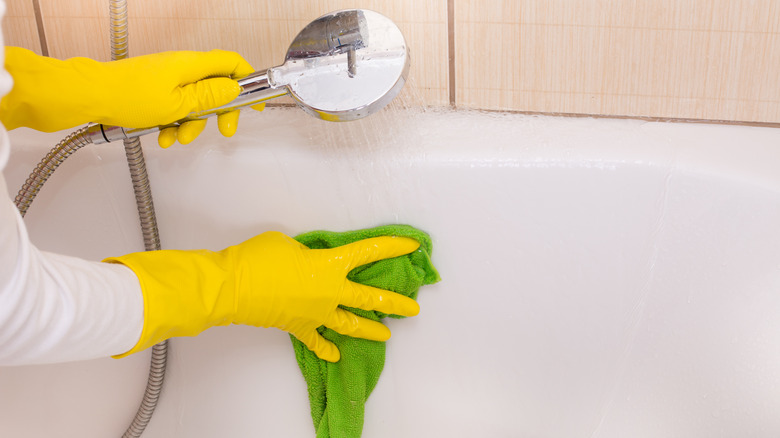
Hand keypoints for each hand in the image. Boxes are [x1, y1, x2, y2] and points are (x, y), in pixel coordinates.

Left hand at [0, 47, 262, 146]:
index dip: (248, 82)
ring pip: (194, 103)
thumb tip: (234, 90)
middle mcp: (181, 68)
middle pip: (215, 88)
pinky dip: (172, 123)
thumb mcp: (179, 103)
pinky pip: (174, 107)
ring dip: (191, 124)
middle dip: (219, 113)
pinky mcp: (153, 89)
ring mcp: (166, 78)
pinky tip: (161, 136)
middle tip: (223, 130)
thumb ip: (211, 97)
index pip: (232, 64)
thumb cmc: (128, 96)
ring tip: (177, 138)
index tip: (258, 101)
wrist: (89, 96)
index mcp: (191, 65)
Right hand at [104, 232, 420, 361]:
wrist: (232, 286)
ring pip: (350, 324)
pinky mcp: (299, 326)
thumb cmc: (258, 258)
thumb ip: (306, 252)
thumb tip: (307, 261)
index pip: (369, 252)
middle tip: (414, 308)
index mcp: (330, 265)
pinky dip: (325, 347)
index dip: (391, 247)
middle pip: (370, 298)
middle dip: (394, 302)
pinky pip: (316, 340)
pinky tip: (335, 354)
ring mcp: (316, 313)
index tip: (410, 246)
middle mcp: (329, 291)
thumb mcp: (287, 243)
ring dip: (370, 329)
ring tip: (387, 334)